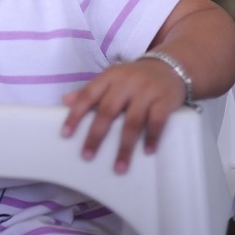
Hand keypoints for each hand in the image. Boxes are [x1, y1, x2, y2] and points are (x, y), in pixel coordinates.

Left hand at [61, 59, 186, 172]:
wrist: (168, 66)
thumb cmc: (134, 77)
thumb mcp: (111, 78)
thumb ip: (90, 90)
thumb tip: (65, 101)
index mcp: (109, 77)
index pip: (88, 95)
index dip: (76, 114)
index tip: (66, 134)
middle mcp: (126, 83)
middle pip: (108, 111)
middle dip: (96, 135)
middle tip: (87, 156)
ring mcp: (146, 91)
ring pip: (132, 121)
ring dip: (125, 146)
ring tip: (118, 167)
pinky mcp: (164, 100)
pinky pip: (157, 121)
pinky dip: (152, 137)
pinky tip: (147, 152)